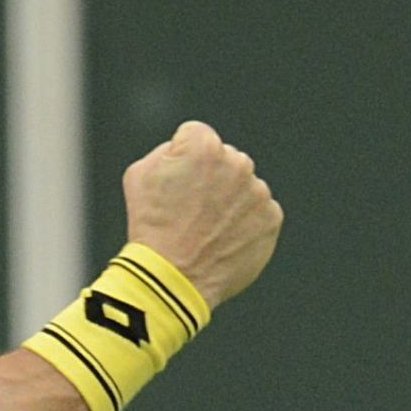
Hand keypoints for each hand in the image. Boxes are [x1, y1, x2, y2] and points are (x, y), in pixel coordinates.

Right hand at [121, 120, 282, 309]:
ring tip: (206, 227)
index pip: (195, 135)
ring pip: (243, 185)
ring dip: (229, 198)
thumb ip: (167, 150)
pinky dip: (244, 221)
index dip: (181, 157)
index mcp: (203, 146)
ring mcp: (258, 191)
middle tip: (191, 206)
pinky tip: (222, 237)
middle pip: (224, 158)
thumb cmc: (150, 224)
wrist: (174, 276)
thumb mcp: (138, 173)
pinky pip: (258, 211)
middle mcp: (236, 162)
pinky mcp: (272, 218)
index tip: (176, 180)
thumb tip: (185, 151)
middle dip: (211, 175)